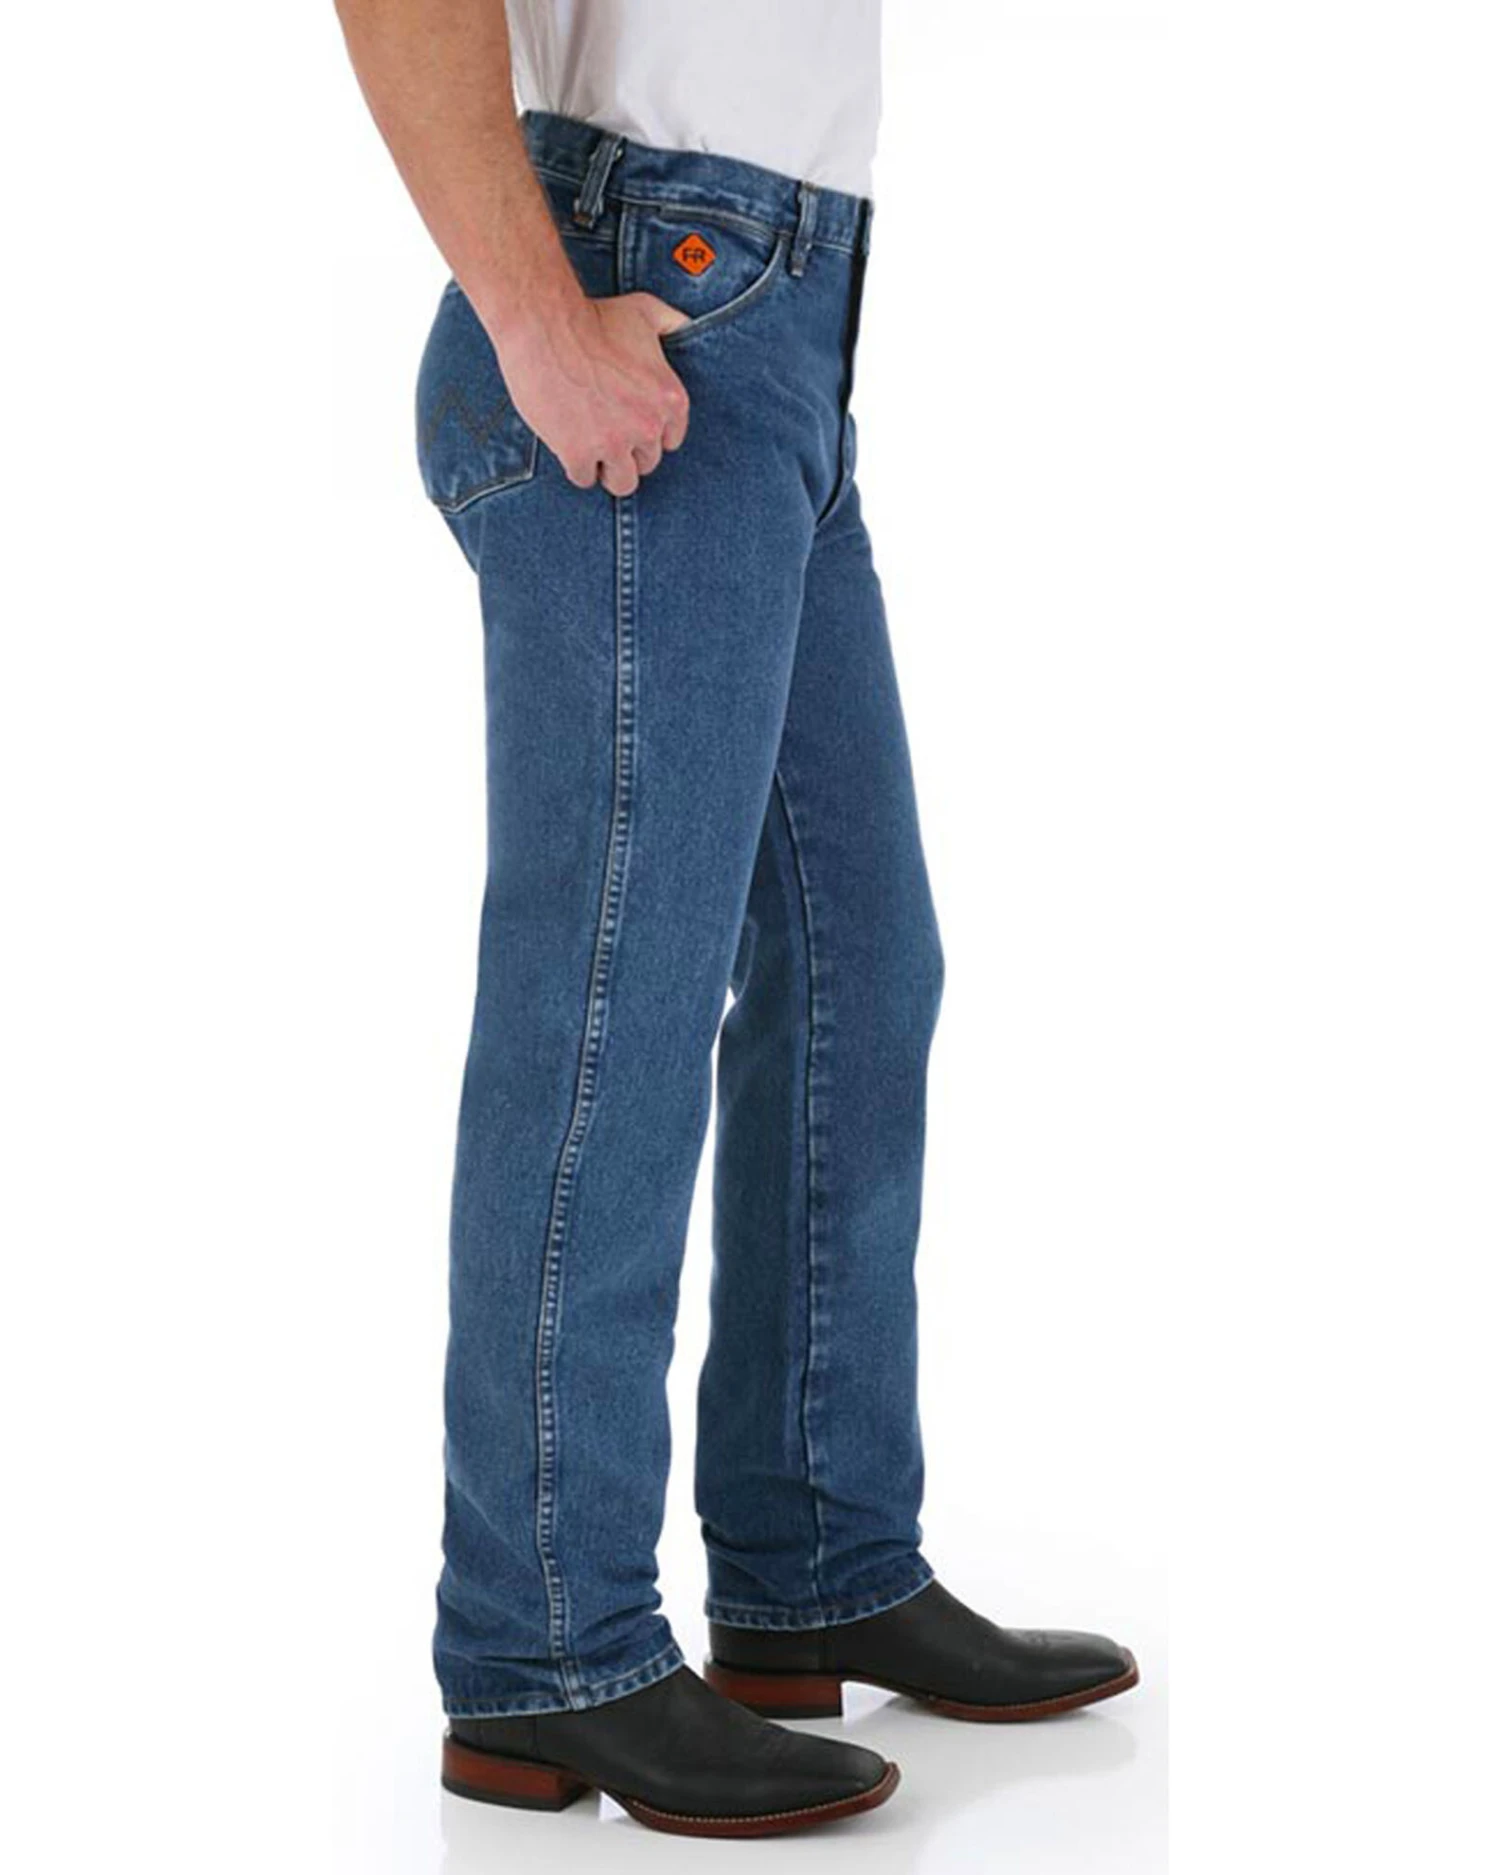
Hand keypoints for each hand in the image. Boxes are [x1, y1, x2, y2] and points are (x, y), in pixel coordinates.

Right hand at [495, 291, 691, 494]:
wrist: (547, 325)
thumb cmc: (594, 316)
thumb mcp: (646, 312)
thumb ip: (673, 323)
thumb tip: (688, 326)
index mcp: (670, 399)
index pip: (670, 441)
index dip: (649, 434)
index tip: (631, 425)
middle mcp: (648, 425)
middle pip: (646, 463)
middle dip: (628, 451)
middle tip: (606, 432)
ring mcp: (614, 443)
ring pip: (621, 482)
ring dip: (607, 469)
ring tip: (592, 450)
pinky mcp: (579, 453)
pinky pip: (584, 478)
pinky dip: (576, 466)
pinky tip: (568, 446)